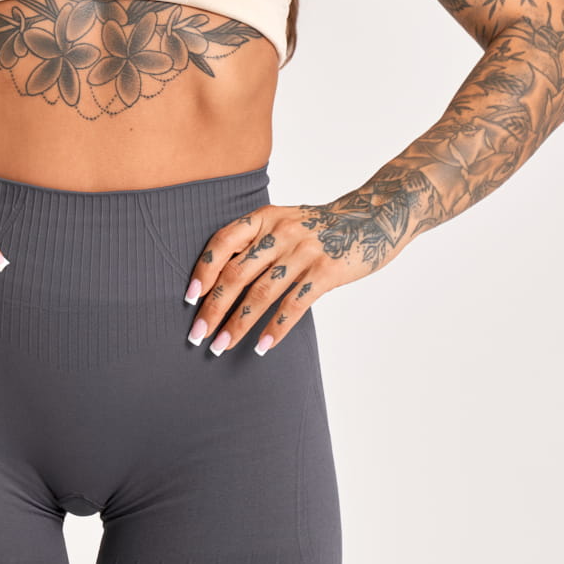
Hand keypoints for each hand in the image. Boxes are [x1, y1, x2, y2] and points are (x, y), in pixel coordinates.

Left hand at [185, 189, 410, 356]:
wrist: (373, 218)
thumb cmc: (322, 227)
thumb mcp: (285, 221)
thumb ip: (258, 242)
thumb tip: (221, 280)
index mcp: (265, 217)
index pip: (223, 242)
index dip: (203, 270)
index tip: (190, 298)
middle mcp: (280, 231)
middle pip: (236, 274)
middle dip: (213, 308)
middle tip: (197, 335)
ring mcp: (304, 251)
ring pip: (261, 294)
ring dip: (237, 324)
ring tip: (221, 346)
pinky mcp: (326, 271)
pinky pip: (293, 305)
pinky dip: (275, 328)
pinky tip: (262, 346)